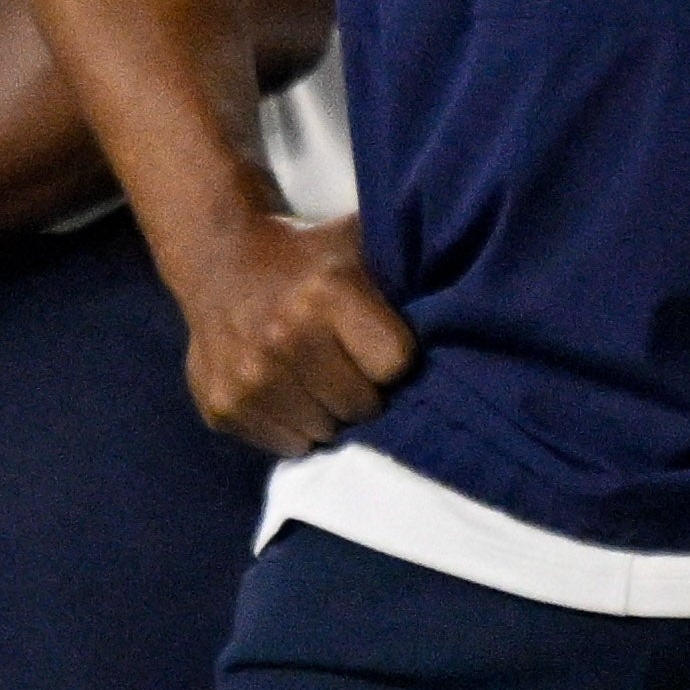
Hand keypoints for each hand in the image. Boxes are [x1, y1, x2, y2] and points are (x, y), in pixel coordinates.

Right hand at [167, 206, 413, 453]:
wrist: (218, 255)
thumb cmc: (308, 256)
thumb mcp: (360, 246)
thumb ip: (407, 278)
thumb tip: (470, 311)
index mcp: (325, 293)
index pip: (395, 365)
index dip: (392, 356)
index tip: (379, 341)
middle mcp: (282, 337)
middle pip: (362, 407)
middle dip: (362, 389)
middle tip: (347, 363)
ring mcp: (247, 377)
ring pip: (324, 433)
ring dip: (328, 412)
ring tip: (315, 375)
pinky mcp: (222, 406)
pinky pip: (286, 444)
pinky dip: (292, 423)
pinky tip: (283, 386)